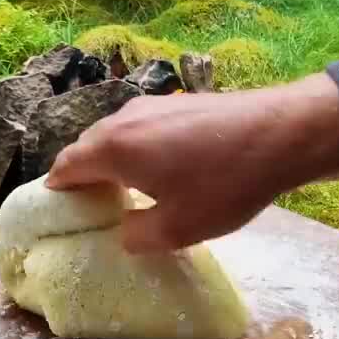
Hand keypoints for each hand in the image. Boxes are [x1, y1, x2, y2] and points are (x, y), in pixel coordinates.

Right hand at [45, 72, 338, 252]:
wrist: (282, 134)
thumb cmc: (224, 184)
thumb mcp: (178, 228)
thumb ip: (139, 236)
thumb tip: (125, 233)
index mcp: (113, 148)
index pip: (65, 166)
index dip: (56, 189)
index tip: (57, 208)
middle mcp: (124, 119)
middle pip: (87, 146)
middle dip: (83, 174)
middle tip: (92, 205)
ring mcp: (152, 105)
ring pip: (115, 133)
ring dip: (111, 159)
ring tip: (126, 189)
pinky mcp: (179, 101)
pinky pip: (141, 126)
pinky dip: (137, 146)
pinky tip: (161, 167)